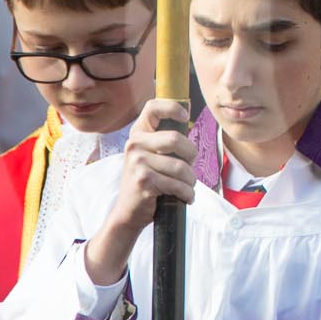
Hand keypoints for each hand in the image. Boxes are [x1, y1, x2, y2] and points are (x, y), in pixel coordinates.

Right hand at [86, 99, 194, 285]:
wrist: (128, 212)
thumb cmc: (147, 182)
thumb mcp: (151, 156)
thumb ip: (165, 140)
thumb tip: (187, 115)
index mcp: (138, 134)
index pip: (153, 107)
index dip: (173, 108)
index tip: (185, 117)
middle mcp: (134, 144)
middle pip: (176, 139)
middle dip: (191, 155)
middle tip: (190, 168)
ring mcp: (137, 162)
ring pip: (181, 167)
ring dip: (190, 181)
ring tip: (187, 187)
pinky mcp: (144, 180)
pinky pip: (178, 184)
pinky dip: (187, 194)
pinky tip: (185, 197)